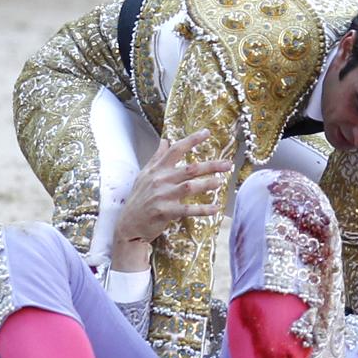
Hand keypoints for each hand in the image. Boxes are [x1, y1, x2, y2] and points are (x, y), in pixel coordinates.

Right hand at [111, 129, 233, 271]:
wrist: (128, 224)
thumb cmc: (139, 198)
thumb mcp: (144, 175)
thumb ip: (157, 157)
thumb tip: (165, 140)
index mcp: (158, 169)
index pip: (176, 149)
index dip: (192, 140)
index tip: (207, 132)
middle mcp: (161, 180)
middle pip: (190, 169)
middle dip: (211, 165)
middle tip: (228, 164)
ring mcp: (163, 196)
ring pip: (189, 187)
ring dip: (207, 184)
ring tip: (221, 182)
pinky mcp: (165, 212)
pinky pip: (187, 210)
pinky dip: (202, 209)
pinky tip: (215, 209)